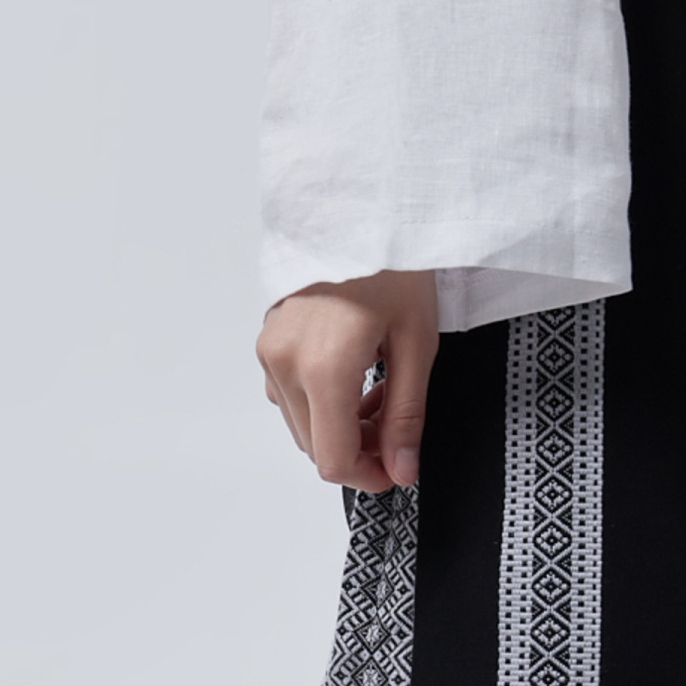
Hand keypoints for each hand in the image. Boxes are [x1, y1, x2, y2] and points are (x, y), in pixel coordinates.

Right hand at [257, 270, 438, 492]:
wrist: (360, 208)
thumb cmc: (393, 263)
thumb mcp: (417, 342)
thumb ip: (406, 414)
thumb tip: (402, 468)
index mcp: (323, 367)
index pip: (332, 460)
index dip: (369, 477)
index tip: (398, 468)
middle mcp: (284, 363)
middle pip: (315, 447)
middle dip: (360, 449)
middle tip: (399, 424)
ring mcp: (269, 350)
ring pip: (301, 423)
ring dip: (340, 425)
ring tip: (382, 392)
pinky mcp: (268, 338)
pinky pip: (289, 393)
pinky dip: (321, 401)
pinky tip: (356, 376)